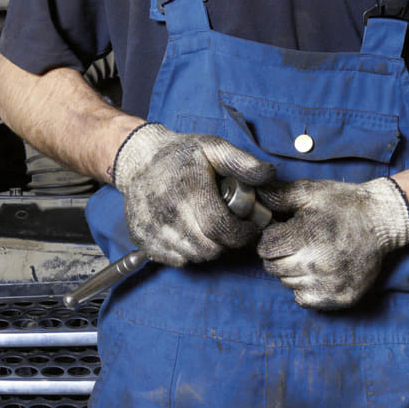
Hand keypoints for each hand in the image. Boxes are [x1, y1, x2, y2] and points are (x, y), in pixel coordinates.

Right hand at [113, 123, 274, 266]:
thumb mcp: (213, 147)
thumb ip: (243, 162)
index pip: (220, 229)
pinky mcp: (142, 238)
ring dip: (208, 248)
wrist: (139, 159)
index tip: (248, 228)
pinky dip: (187, 252)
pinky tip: (190, 233)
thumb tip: (269, 174)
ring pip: (193, 256)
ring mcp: (151, 227)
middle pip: (208, 248)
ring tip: (210, 229)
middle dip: (226, 242)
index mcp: (189, 188)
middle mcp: (167, 210)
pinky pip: (175, 260)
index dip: (240, 234)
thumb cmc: (181, 154)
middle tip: (229, 228)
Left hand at [256, 178, 408, 309]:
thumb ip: (279, 195)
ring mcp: (331, 283)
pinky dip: (304, 288)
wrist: (383, 221)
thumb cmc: (344, 204)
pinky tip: (316, 271)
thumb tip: (254, 192)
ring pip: (287, 283)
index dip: (270, 238)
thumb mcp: (311, 192)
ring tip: (310, 254)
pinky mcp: (341, 298)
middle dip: (278, 254)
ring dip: (291, 271)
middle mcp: (319, 263)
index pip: (266, 247)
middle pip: (273, 267)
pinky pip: (304, 300)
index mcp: (309, 235)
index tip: (282, 232)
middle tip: (295, 243)